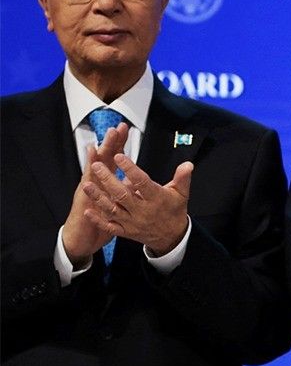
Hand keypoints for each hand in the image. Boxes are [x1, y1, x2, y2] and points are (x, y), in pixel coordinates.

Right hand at [60, 124, 129, 266]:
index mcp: (105, 181)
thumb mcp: (115, 204)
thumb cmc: (100, 218)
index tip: (124, 129)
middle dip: (109, 144)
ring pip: (92, 170)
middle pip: (103, 159)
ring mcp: (88, 191)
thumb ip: (125, 191)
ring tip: (101, 141)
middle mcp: (95, 182)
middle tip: (115, 128)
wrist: (81, 237)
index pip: (113, 158)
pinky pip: (86, 189)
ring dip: (96, 157)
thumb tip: (136, 181)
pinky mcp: (84, 202)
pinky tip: (90, 168)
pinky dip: (88, 178)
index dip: (118, 144)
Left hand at [82, 154, 192, 255]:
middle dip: (108, 180)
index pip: (142, 182)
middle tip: (96, 166)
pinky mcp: (126, 231)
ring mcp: (132, 222)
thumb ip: (182, 178)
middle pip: (122, 195)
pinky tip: (88, 211)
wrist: (172, 237)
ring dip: (98, 197)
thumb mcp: (181, 194)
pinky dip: (98, 220)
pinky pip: (110, 227)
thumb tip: (187, 164)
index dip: (130, 169)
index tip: (119, 156)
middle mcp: (143, 211)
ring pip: (113, 210)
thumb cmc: (174, 212)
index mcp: (156, 199)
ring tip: (86, 185)